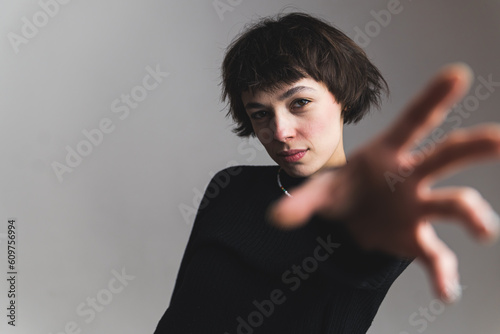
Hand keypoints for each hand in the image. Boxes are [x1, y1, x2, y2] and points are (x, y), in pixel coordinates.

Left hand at [267, 63, 499, 302]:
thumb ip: (301, 200)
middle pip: (445, 156)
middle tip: (499, 140)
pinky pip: (435, 255)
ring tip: (482, 230)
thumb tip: (276, 216)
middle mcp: (411, 177)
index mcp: (388, 153)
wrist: (351, 220)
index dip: (433, 98)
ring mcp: (418, 207)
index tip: (458, 73)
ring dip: (470, 214)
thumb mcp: (320, 191)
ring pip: (451, 203)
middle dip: (472, 147)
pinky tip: (447, 291)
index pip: (412, 121)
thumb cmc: (343, 192)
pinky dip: (442, 273)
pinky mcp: (416, 239)